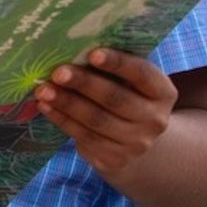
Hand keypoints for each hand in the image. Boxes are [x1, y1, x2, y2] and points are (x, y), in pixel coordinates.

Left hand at [35, 48, 176, 180]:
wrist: (133, 141)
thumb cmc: (126, 96)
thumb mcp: (129, 81)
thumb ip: (113, 66)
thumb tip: (75, 46)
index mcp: (163, 92)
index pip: (142, 74)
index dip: (118, 63)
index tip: (93, 53)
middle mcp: (155, 120)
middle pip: (116, 99)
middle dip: (84, 84)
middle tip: (58, 72)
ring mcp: (136, 143)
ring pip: (96, 120)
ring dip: (66, 103)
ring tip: (43, 90)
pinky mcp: (115, 159)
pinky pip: (84, 136)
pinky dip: (62, 120)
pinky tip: (46, 107)